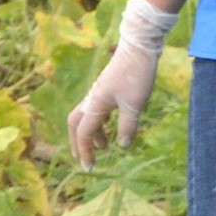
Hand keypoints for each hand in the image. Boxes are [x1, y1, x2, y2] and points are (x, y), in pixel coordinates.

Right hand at [68, 42, 160, 165]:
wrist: (139, 47)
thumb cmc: (136, 75)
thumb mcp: (135, 105)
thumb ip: (127, 126)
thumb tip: (123, 146)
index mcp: (95, 104)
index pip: (84, 134)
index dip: (85, 152)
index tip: (90, 168)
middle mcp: (92, 99)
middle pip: (76, 124)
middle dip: (79, 143)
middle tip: (85, 158)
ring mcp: (99, 92)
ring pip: (87, 116)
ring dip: (93, 133)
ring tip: (106, 146)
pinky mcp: (107, 88)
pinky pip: (97, 109)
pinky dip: (101, 122)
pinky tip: (114, 126)